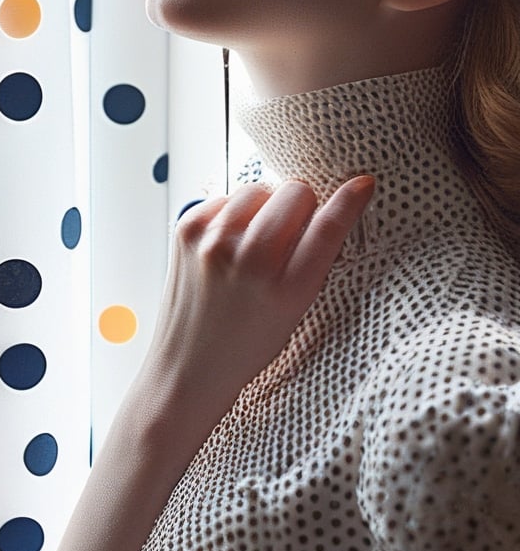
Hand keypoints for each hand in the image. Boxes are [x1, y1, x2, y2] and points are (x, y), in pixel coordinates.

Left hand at [138, 176, 375, 434]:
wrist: (187, 366)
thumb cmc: (249, 341)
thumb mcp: (297, 310)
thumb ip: (315, 258)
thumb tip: (337, 197)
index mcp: (287, 291)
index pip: (327, 228)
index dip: (349, 201)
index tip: (363, 184)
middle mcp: (248, 262)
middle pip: (295, 192)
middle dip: (301, 206)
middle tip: (291, 234)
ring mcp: (212, 242)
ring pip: (260, 188)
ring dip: (266, 206)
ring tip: (256, 242)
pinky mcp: (187, 229)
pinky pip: (227, 196)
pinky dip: (234, 213)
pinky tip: (230, 243)